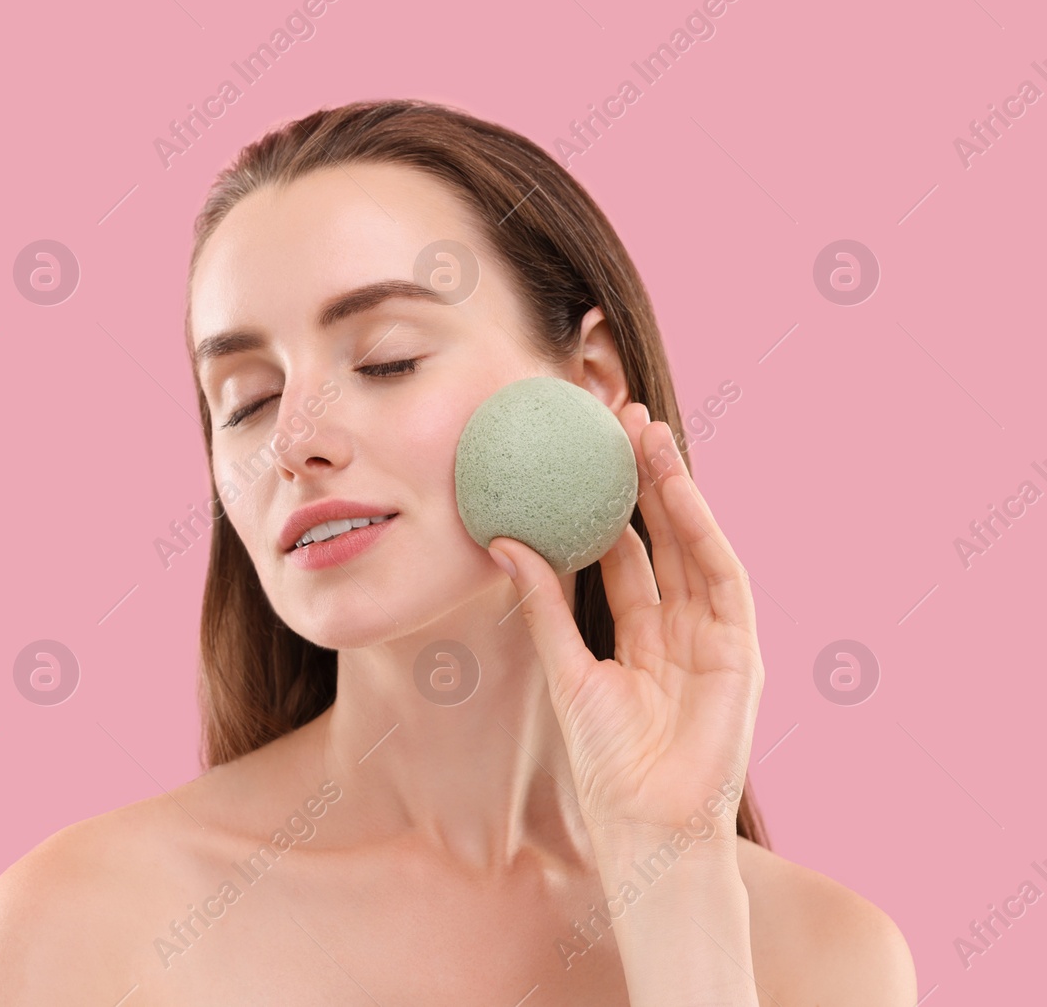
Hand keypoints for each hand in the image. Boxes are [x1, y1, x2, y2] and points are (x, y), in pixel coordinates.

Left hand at [488, 402, 763, 843]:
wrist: (647, 823)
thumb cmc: (606, 762)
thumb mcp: (565, 668)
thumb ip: (543, 604)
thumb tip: (502, 541)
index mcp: (642, 634)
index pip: (626, 552)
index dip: (606, 503)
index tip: (581, 453)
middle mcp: (682, 626)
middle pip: (663, 536)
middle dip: (643, 477)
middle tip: (617, 419)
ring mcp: (714, 634)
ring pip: (694, 542)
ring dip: (673, 486)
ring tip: (646, 431)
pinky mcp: (741, 647)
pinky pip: (721, 575)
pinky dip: (702, 529)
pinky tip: (677, 488)